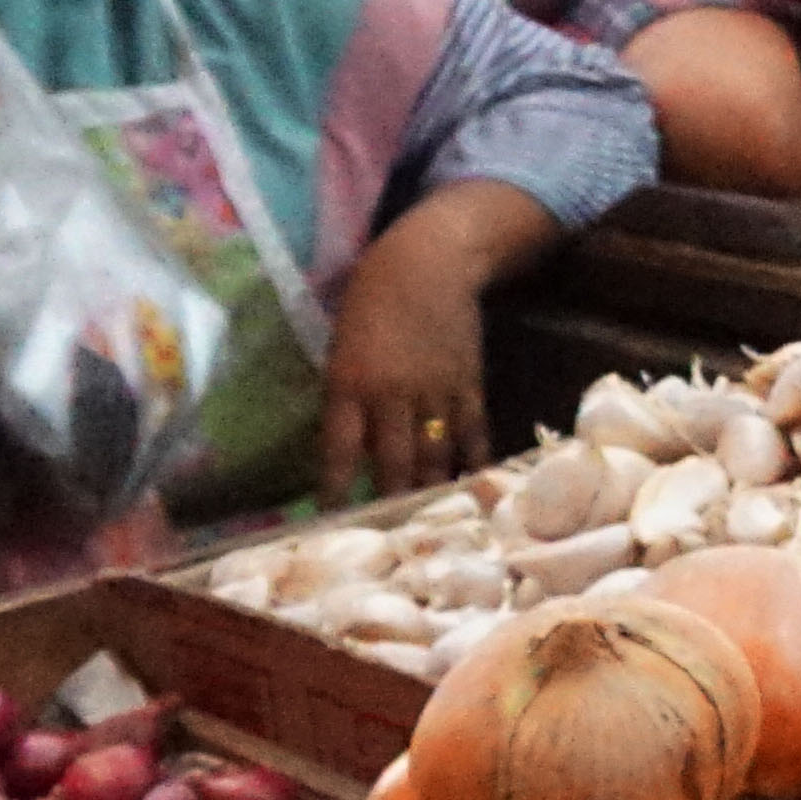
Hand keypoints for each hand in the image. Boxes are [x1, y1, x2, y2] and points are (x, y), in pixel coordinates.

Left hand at [315, 231, 493, 499]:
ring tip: (425, 523)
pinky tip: (470, 488)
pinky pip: (471, 436)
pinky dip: (470, 464)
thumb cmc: (370, 301)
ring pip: (432, 458)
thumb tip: (353, 448)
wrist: (428, 264)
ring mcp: (435, 394)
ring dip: (427, 492)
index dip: (335, 489)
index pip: (338, 451)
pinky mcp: (468, 387)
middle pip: (391, 465)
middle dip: (387, 503)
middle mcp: (392, 395)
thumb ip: (346, 397)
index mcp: (349, 383)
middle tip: (385, 535)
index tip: (330, 519)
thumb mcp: (342, 348)